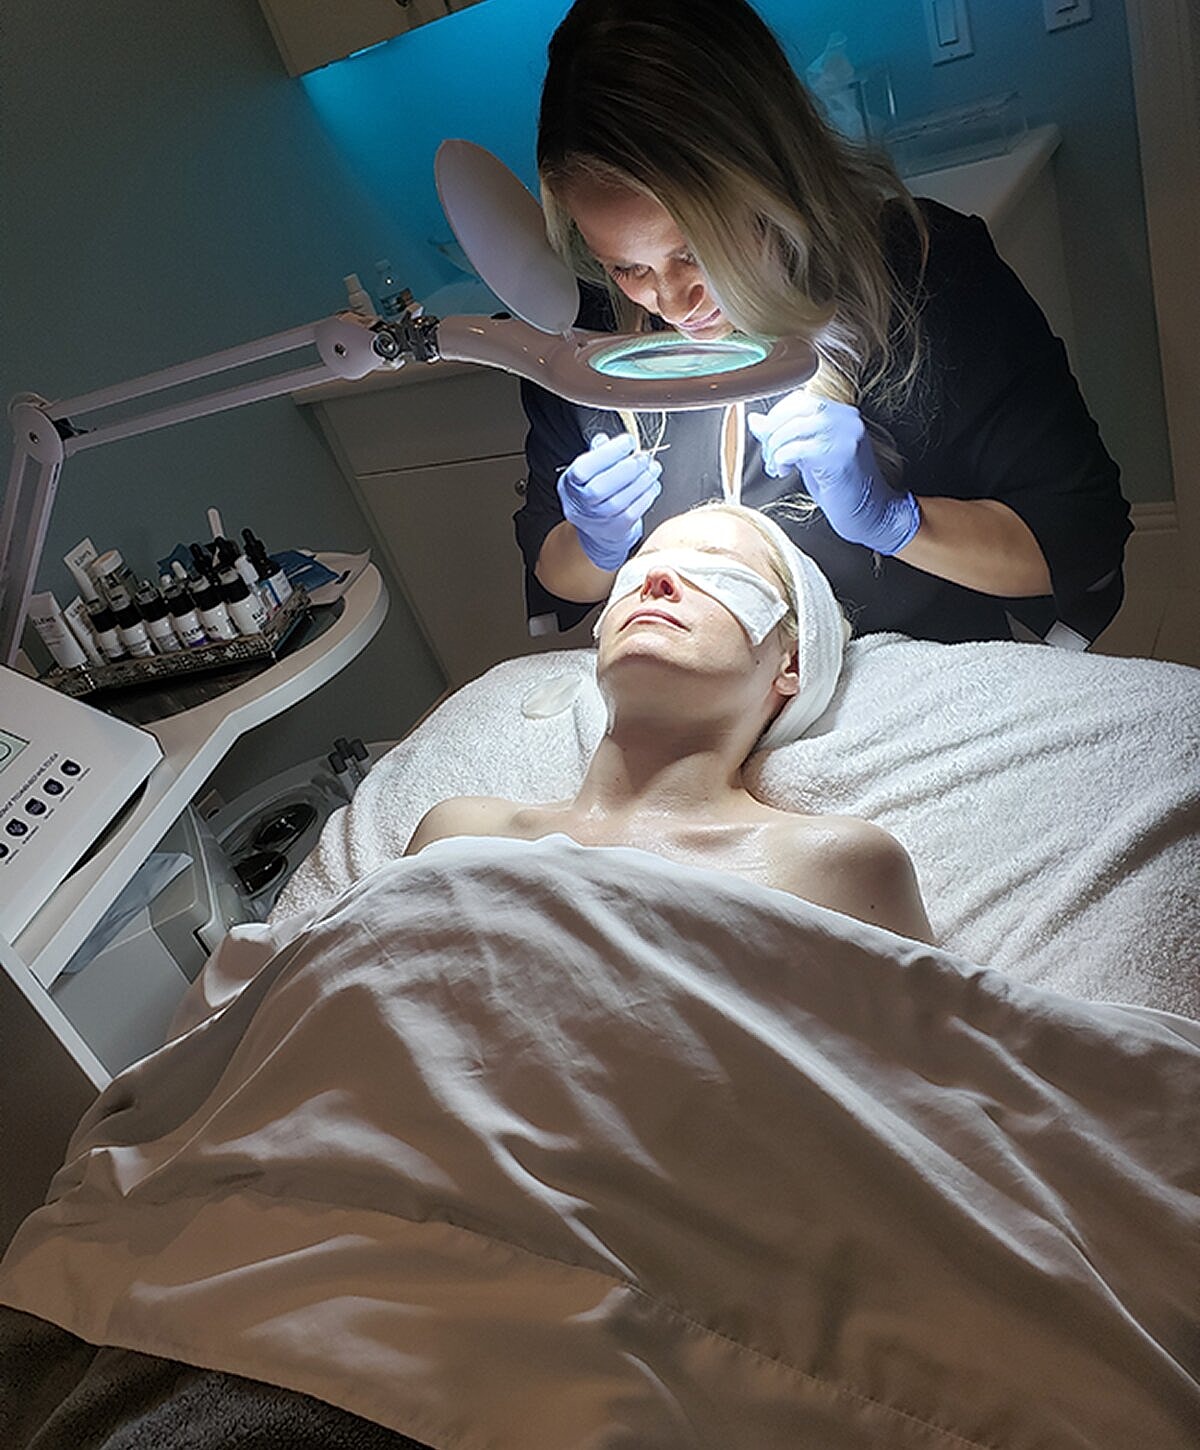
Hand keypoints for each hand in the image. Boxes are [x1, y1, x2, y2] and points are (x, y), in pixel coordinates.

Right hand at [557, 432, 662, 570]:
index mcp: (570, 483)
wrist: (598, 527)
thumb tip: (604, 439)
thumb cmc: (595, 491)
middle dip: (628, 468)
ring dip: (642, 481)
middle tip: (644, 457)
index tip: (628, 441)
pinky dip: (646, 496)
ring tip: (653, 468)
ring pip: (619, 501)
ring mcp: (597, 520)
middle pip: (600, 488)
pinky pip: (632, 513)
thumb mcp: (590, 469)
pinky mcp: (616, 530)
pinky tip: (653, 485)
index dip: (608, 453)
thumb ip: (597, 453)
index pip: (584, 468)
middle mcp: (580, 504)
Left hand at [747, 392, 919, 554]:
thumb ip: (786, 435)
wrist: (871, 513)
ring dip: (775, 450)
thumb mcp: (809, 455)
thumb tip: (756, 421)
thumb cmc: (841, 487)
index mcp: (842, 413)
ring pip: (791, 429)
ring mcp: (845, 434)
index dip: (776, 417)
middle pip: (793, 410)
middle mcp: (846, 418)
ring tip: (777, 467)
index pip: (799, 399)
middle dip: (772, 433)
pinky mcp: (839, 454)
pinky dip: (781, 461)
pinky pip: (794, 449)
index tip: (770, 441)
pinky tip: (785, 472)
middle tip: (769, 457)